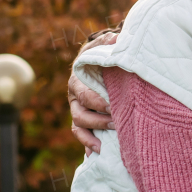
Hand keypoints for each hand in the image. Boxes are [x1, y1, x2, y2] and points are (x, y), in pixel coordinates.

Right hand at [68, 31, 117, 154]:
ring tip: (108, 142)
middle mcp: (74, 97)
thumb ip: (108, 42)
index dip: (99, 103)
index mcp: (78, 81)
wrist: (96, 63)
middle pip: (80, 114)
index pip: (85, 95)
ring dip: (93, 135)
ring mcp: (77, 109)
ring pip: (78, 126)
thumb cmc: (102, 56)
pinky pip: (80, 135)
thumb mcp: (103, 46)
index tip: (114, 106)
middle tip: (117, 123)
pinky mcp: (82, 120)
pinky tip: (97, 154)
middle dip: (99, 120)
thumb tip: (115, 37)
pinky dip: (87, 145)